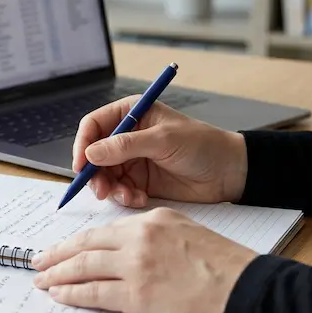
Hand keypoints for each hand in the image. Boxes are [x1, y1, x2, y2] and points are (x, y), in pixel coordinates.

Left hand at [31, 208, 256, 312]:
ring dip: (57, 274)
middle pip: (86, 244)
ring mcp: (135, 265)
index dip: (78, 240)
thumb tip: (131, 249)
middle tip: (38, 260)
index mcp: (152, 219)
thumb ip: (156, 235)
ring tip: (41, 279)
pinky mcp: (136, 294)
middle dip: (58, 253)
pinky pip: (93, 291)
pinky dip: (72, 293)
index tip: (64, 246)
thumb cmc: (224, 266)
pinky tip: (59, 295)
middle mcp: (139, 237)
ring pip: (83, 266)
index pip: (104, 230)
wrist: (244, 288)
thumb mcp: (187, 232)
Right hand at [72, 96, 248, 207]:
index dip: (83, 144)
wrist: (230, 173)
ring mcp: (133, 160)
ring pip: (104, 175)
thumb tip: (91, 153)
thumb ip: (125, 146)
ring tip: (127, 196)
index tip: (81, 165)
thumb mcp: (163, 140)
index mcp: (132, 113)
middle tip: (100, 190)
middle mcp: (127, 136)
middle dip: (95, 173)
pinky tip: (140, 199)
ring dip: (110, 188)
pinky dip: (124, 197)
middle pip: (94, 154)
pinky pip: (119, 190)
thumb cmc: (203, 145)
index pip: (93, 125)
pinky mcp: (140, 181)